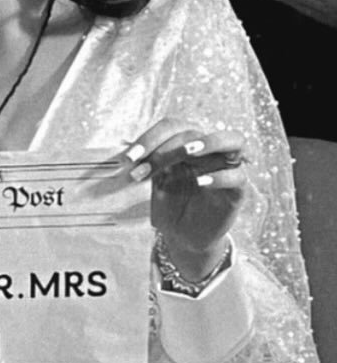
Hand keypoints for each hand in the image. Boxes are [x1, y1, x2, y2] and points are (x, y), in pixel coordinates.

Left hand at [123, 119, 246, 278]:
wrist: (183, 236)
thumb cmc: (170, 204)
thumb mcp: (155, 181)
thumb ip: (147, 163)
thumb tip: (125, 146)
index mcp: (187, 143)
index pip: (172, 126)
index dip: (150, 137)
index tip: (130, 158)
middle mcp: (209, 151)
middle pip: (194, 131)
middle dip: (166, 147)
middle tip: (145, 168)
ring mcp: (226, 168)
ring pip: (234, 140)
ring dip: (209, 142)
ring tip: (188, 152)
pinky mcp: (237, 191)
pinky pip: (238, 177)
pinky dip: (220, 177)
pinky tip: (200, 182)